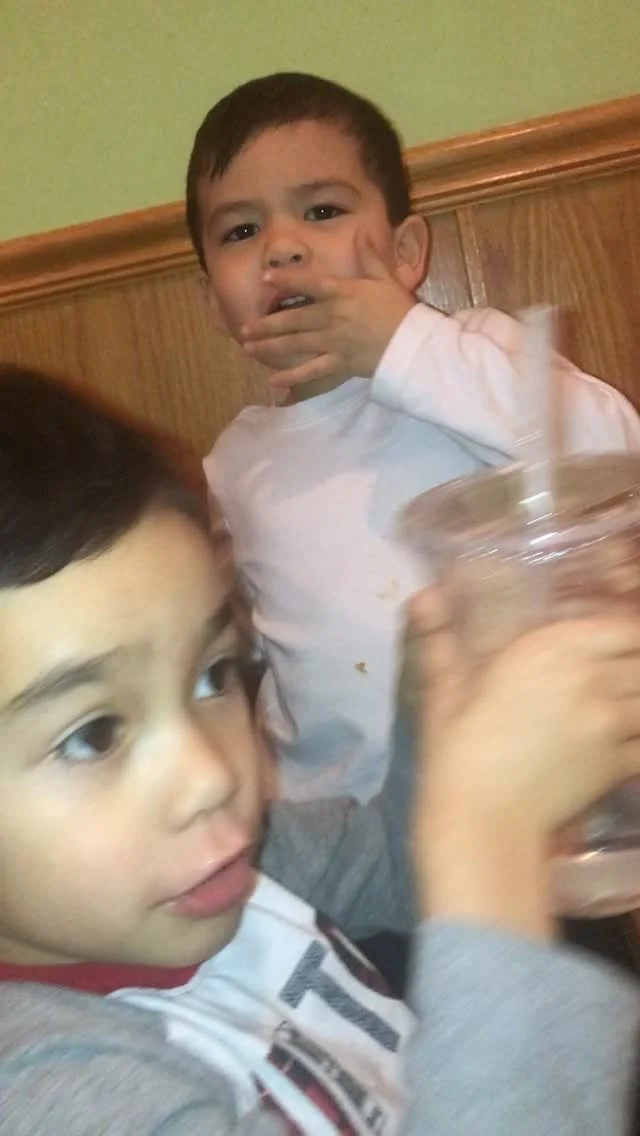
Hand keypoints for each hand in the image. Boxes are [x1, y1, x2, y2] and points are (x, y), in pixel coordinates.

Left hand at [240, 232, 414, 389]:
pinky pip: (312, 372)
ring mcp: (334, 342)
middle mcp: (332, 317)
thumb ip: (370, 257)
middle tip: (245, 328)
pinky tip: (273, 382)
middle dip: (267, 324)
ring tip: (250, 349)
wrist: (413, 344)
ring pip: (296, 344)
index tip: (266, 278)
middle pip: (293, 319)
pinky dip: (292, 378)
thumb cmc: (401, 310)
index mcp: (343, 293)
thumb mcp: (387, 279)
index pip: (309, 284)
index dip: (286, 280)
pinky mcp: (339, 363)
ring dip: (271, 347)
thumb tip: (362, 232)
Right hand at [408, 589, 639, 935]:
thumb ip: (441, 640)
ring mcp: (609, 722)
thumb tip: (424, 596)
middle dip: (632, 667)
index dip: (624, 637)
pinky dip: (639, 741)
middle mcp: (589, 678)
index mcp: (549, 650)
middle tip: (616, 680)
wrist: (481, 822)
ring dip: (637, 704)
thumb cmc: (456, 754)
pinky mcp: (619, 764)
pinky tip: (624, 745)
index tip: (614, 645)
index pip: (622, 628)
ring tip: (621, 712)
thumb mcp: (445, 692)